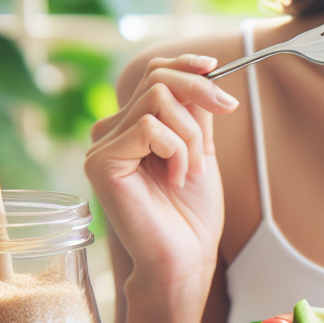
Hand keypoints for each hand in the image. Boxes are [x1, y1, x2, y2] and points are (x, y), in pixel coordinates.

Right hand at [84, 54, 237, 305]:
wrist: (185, 258)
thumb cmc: (191, 213)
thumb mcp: (200, 148)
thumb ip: (195, 110)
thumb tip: (205, 69)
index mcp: (132, 126)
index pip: (153, 73)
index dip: (185, 64)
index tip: (215, 66)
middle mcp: (110, 132)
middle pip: (157, 79)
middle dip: (200, 97)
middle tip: (222, 121)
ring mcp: (101, 147)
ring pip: (158, 101)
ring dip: (192, 135)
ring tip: (191, 169)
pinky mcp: (101, 163)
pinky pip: (150, 128)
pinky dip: (177, 151)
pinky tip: (175, 179)